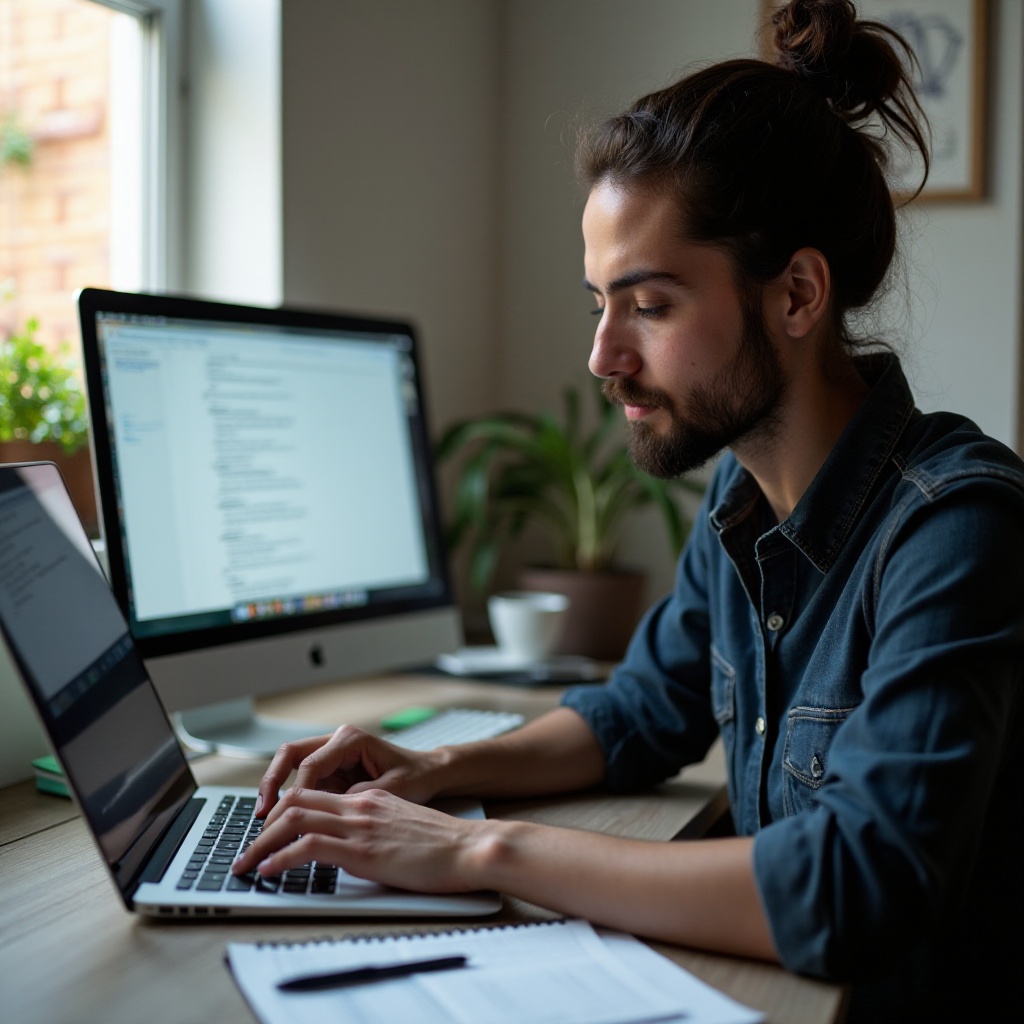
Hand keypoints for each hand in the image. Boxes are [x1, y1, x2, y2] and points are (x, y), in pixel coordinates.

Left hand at [231, 786, 486, 891]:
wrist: (469, 847)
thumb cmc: (445, 845)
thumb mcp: (403, 828)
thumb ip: (375, 830)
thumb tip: (351, 851)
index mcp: (369, 799)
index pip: (313, 793)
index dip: (283, 809)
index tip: (266, 832)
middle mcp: (359, 805)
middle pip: (295, 800)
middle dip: (262, 825)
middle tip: (244, 849)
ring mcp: (359, 824)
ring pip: (293, 819)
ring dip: (260, 842)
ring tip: (244, 863)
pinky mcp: (362, 849)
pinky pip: (308, 846)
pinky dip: (280, 858)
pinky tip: (268, 871)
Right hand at [253, 725, 445, 818]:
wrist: (430, 773)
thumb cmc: (416, 777)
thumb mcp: (393, 790)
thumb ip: (359, 799)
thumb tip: (328, 814)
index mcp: (351, 740)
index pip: (311, 764)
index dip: (295, 792)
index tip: (285, 816)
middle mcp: (336, 742)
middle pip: (290, 754)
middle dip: (272, 782)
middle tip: (262, 812)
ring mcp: (331, 755)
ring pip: (290, 766)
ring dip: (275, 790)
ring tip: (264, 819)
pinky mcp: (330, 771)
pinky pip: (301, 781)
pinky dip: (289, 799)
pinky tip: (282, 821)